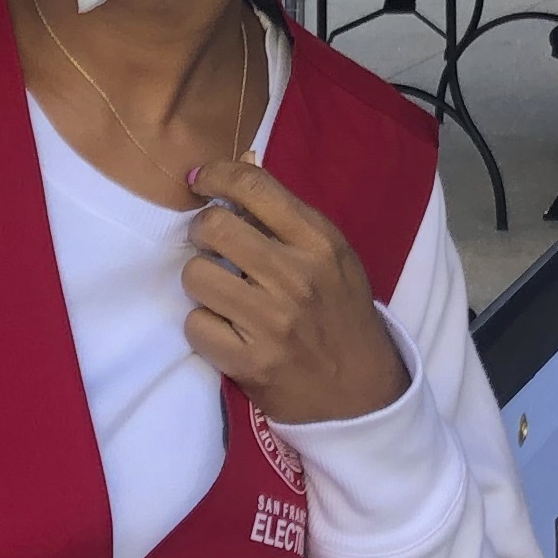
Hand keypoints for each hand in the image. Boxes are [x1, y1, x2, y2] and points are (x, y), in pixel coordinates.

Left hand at [181, 159, 410, 426]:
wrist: (362, 393)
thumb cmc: (341, 313)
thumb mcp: (332, 255)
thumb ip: (286, 215)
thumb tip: (239, 165)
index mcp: (319, 242)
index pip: (254, 187)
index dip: (215, 174)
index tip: (199, 179)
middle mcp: (296, 277)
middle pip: (214, 226)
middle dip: (201, 231)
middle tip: (210, 244)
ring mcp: (272, 322)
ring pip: (196, 275)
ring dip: (201, 282)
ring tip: (222, 292)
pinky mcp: (250, 362)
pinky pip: (196, 325)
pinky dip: (203, 326)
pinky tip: (225, 329)